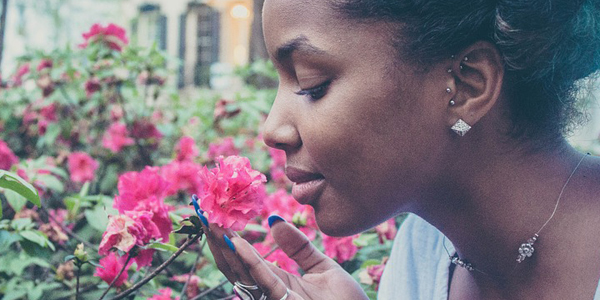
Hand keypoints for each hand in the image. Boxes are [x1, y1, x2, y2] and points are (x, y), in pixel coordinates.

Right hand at [201, 216, 368, 299]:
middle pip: (234, 264)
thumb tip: (273, 221)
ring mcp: (273, 298)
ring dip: (224, 245)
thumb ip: (298, 246)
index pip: (243, 259)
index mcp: (276, 282)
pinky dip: (247, 259)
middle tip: (203, 212)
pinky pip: (263, 278)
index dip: (227, 238)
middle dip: (217, 240)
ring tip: (211, 221)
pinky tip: (235, 241)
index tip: (214, 215)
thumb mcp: (321, 267)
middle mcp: (269, 291)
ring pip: (241, 271)